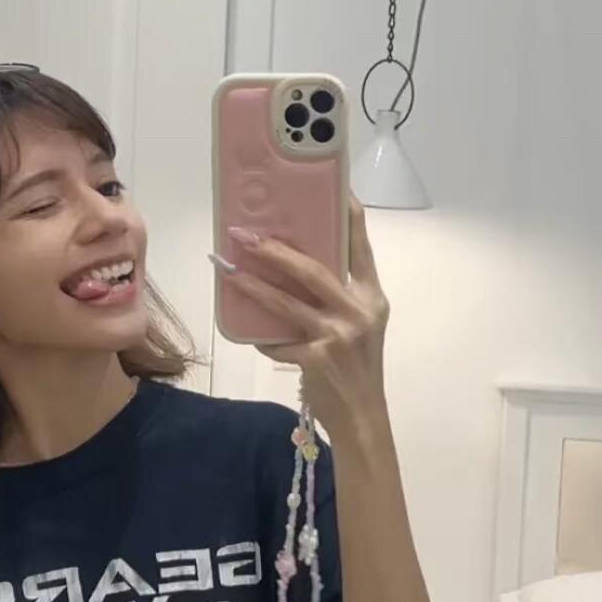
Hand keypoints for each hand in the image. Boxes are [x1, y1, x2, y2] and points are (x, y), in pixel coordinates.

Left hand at [215, 195, 390, 440]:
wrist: (362, 416)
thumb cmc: (358, 368)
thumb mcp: (361, 326)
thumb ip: (340, 296)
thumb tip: (295, 264)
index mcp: (372, 297)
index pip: (361, 244)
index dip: (346, 211)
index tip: (329, 184)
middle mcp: (358, 312)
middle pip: (312, 269)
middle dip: (275, 250)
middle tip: (245, 234)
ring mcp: (336, 335)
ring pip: (286, 301)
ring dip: (252, 284)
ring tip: (228, 268)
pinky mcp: (315, 358)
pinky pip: (277, 340)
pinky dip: (261, 335)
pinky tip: (245, 328)